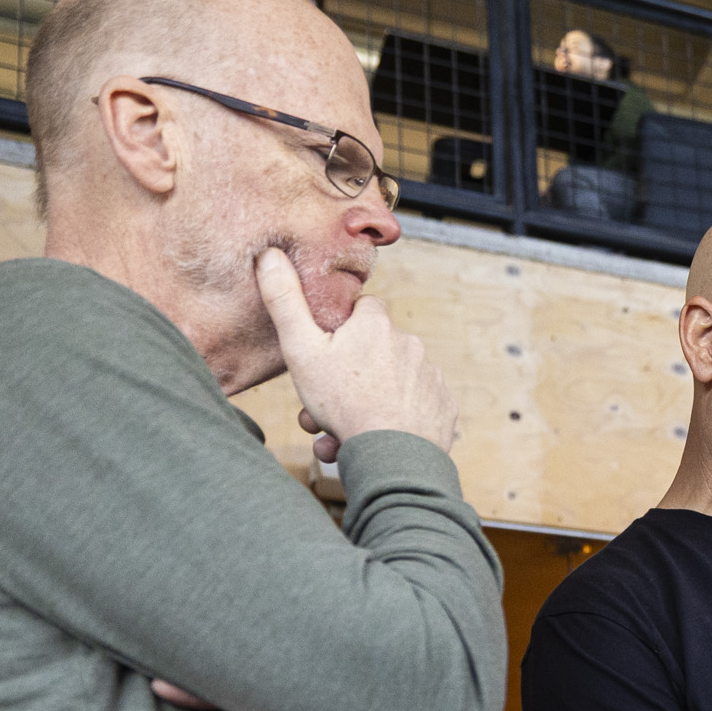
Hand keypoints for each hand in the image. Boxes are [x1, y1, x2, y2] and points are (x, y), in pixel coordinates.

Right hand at [254, 248, 456, 459]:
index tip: (328, 351)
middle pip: (371, 353)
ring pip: (388, 385)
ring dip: (363, 406)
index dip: (341, 328)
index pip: (361, 308)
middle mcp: (410, 344)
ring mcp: (430, 377)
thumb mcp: (302, 350)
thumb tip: (269, 254)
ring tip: (341, 435)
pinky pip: (412, 409)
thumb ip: (284, 302)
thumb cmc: (344, 402)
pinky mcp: (442, 407)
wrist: (394, 456)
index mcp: (377, 324)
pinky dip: (393, 423)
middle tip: (322, 410)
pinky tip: (375, 441)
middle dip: (344, 379)